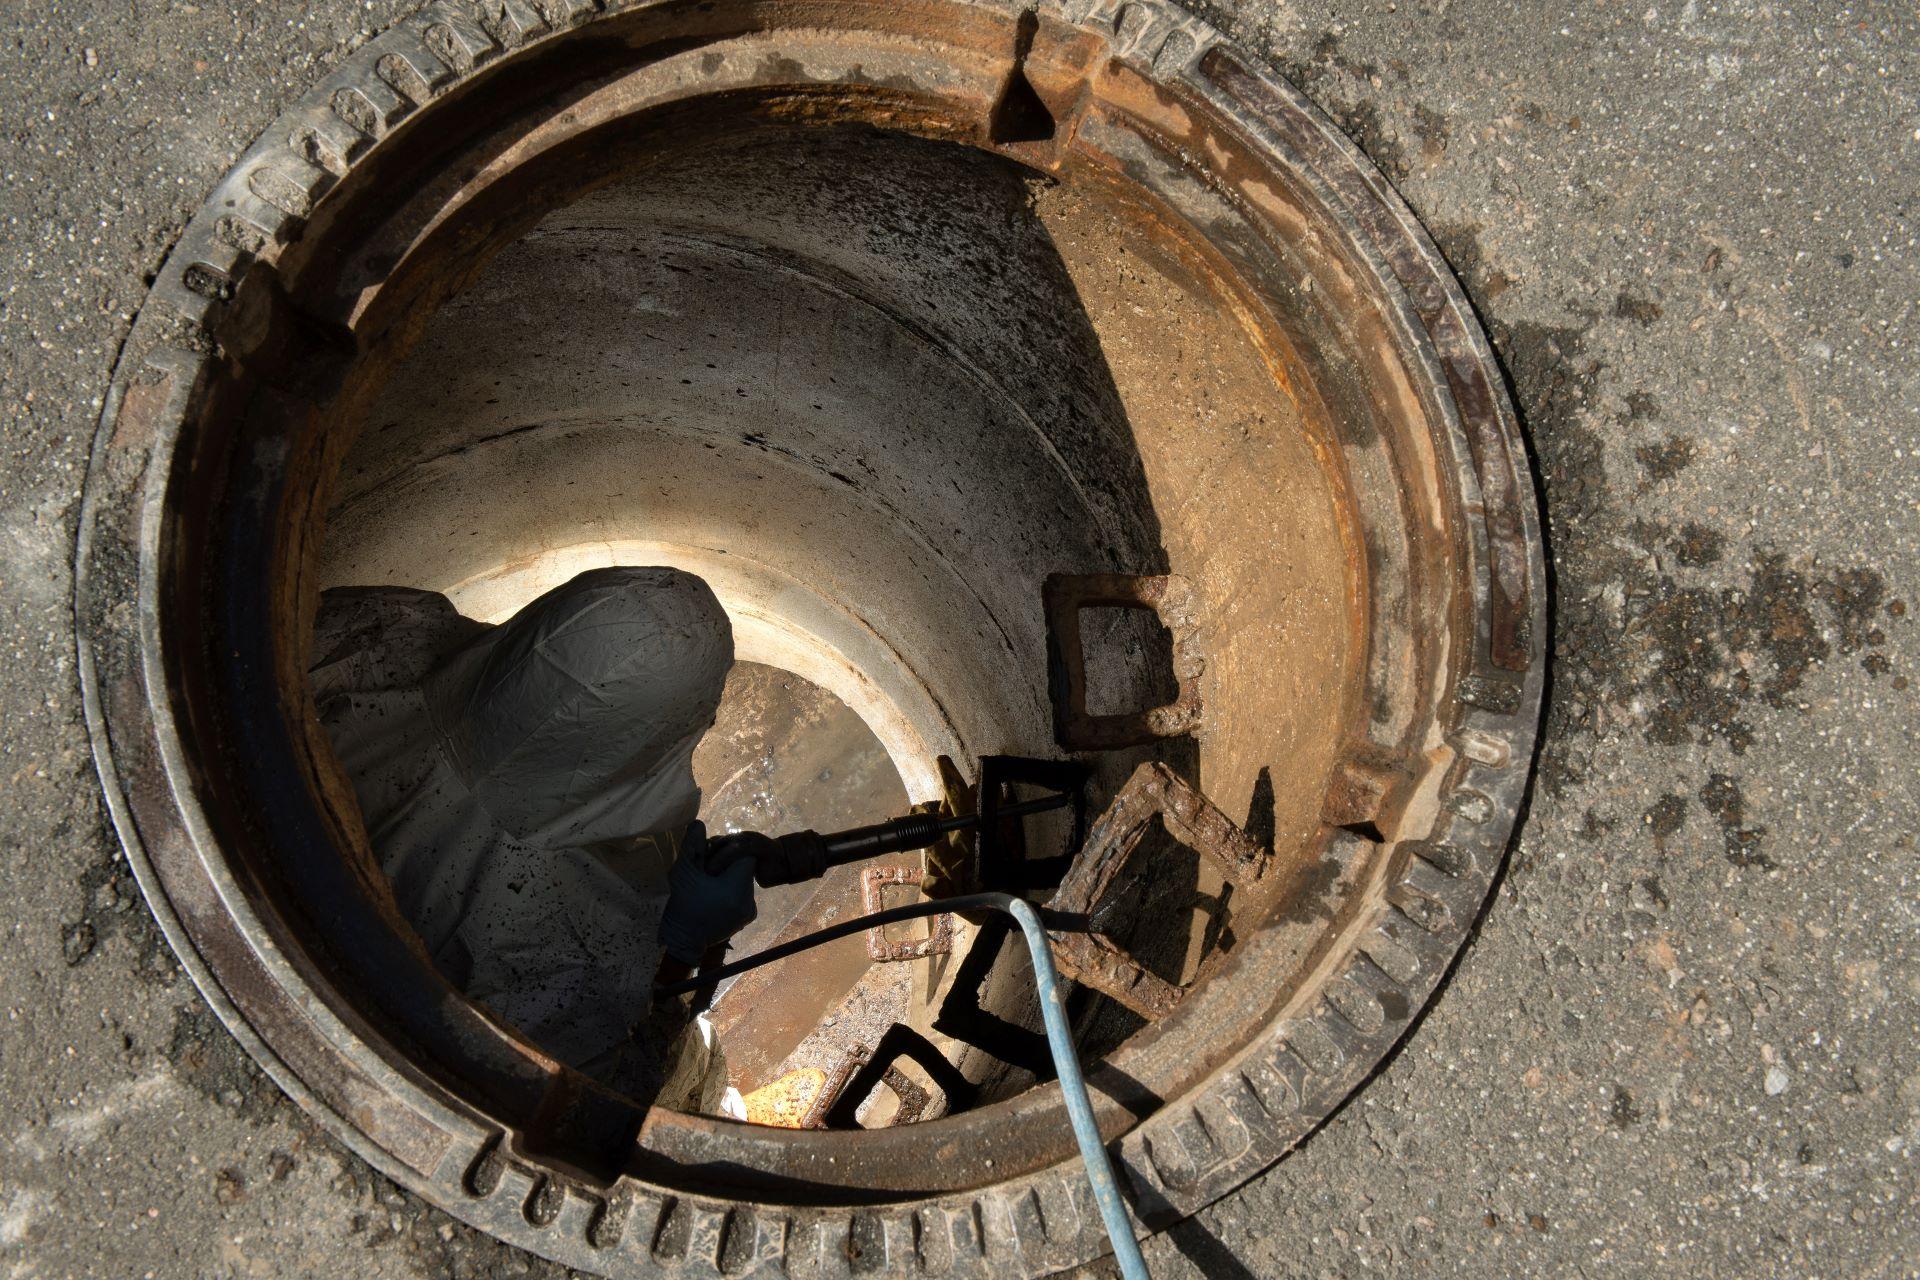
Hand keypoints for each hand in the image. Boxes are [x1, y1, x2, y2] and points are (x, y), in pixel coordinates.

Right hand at [659, 821, 758, 965]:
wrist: (682, 943)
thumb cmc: (682, 907)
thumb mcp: (684, 874)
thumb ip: (693, 847)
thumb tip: (698, 823)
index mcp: (738, 888)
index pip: (745, 856)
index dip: (728, 852)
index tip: (710, 859)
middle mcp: (749, 901)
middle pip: (744, 869)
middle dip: (725, 865)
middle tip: (704, 871)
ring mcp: (748, 912)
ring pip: (742, 882)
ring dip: (726, 879)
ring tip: (706, 885)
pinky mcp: (744, 919)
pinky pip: (740, 896)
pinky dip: (728, 892)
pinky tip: (711, 897)